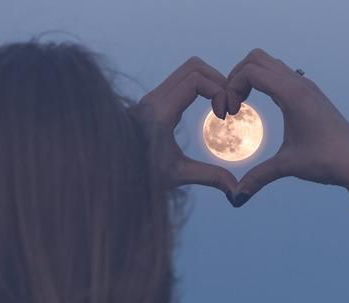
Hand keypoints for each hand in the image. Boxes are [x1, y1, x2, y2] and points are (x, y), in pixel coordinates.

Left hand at [133, 57, 237, 193]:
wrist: (113, 170)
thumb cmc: (141, 174)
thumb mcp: (178, 175)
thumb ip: (209, 177)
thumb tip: (235, 190)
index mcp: (160, 113)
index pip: (196, 80)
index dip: (218, 91)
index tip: (224, 114)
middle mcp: (154, 99)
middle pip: (194, 67)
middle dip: (217, 80)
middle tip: (228, 105)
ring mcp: (152, 97)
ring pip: (187, 70)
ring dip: (209, 81)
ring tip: (220, 105)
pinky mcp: (153, 100)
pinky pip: (181, 80)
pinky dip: (199, 85)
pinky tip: (207, 107)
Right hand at [225, 49, 348, 205]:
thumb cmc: (327, 161)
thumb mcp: (287, 166)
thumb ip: (258, 177)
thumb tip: (236, 197)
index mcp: (292, 93)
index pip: (250, 72)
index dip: (231, 88)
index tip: (230, 113)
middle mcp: (300, 83)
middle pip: (257, 58)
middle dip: (237, 76)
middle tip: (231, 102)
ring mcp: (308, 87)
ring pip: (270, 64)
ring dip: (252, 77)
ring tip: (243, 102)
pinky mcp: (312, 95)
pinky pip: (282, 75)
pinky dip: (266, 82)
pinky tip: (265, 105)